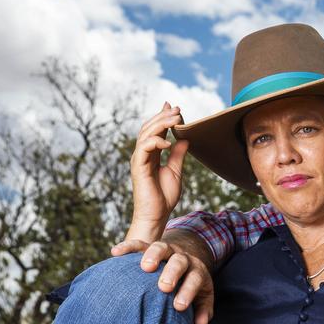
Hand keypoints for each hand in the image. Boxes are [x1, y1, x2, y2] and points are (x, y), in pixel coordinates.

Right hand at [110, 236, 213, 323]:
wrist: (187, 259)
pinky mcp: (150, 247)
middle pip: (179, 262)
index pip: (194, 280)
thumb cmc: (191, 285)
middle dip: (172, 273)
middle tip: (164, 287)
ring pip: (161, 248)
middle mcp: (183, 259)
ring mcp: (167, 251)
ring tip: (145, 267)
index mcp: (196, 272)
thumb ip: (203, 311)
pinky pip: (139, 244)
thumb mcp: (203, 297)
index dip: (188, 292)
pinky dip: (128, 247)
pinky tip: (116, 252)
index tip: (179, 306)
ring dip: (153, 255)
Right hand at [126, 102, 188, 241]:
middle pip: (149, 128)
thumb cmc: (164, 197)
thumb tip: (184, 139)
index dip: (163, 118)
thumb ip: (178, 155)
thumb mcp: (176, 172)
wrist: (157, 215)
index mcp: (151, 154)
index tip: (175, 108)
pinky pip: (144, 147)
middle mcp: (143, 154)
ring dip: (160, 124)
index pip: (155, 131)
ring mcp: (139, 159)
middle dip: (163, 117)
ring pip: (146, 134)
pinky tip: (169, 142)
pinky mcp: (138, 166)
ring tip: (175, 119)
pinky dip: (156, 142)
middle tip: (177, 110)